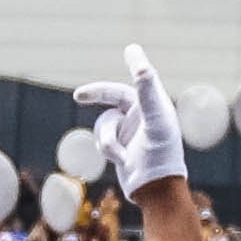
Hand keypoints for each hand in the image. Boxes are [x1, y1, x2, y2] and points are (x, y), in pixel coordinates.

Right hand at [73, 45, 189, 196]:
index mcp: (155, 106)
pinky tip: (121, 162)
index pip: (141, 79)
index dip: (135, 64)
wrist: (155, 190)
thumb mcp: (155, 120)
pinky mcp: (120, 147)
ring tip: (120, 156)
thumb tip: (142, 66)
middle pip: (113, 97)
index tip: (130, 49)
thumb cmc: (161, 154)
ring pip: (104, 123)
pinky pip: (102, 139)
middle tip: (78, 96)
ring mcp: (130, 131)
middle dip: (96, 95)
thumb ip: (148, 91)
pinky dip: (107, 149)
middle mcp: (143, 116)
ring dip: (107, 139)